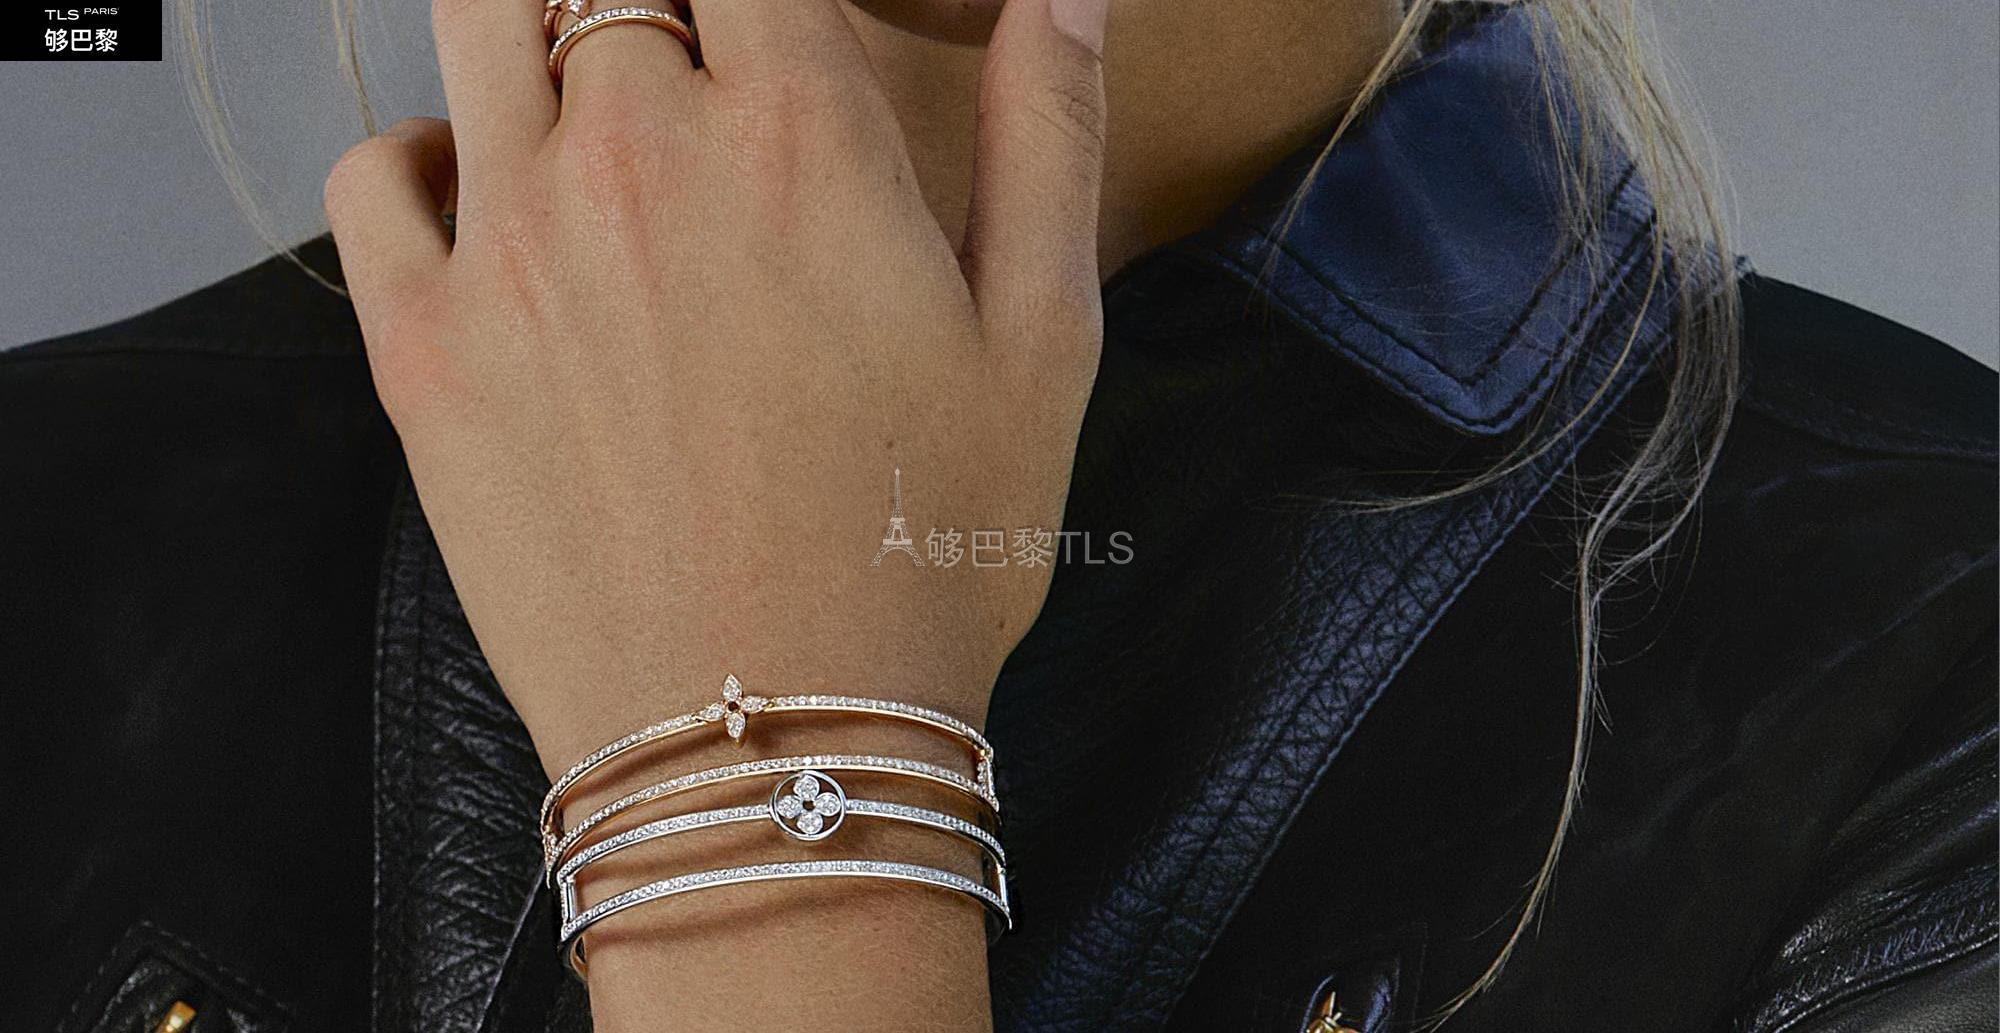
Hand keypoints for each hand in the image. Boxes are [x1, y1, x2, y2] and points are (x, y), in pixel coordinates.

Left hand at [323, 0, 1108, 778]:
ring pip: (481, 24)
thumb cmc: (924, 554)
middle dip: (665, 4)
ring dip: (540, 28)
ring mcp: (512, 247)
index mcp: (799, 136)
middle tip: (700, 71)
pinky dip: (420, 148)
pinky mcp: (424, 348)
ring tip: (597, 91)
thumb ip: (1049, 134)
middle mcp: (640, 155)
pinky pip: (374, 172)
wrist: (772, 741)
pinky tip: (488, 192)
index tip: (777, 32)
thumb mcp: (1042, 343)